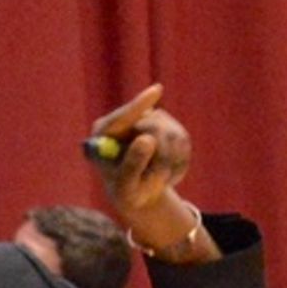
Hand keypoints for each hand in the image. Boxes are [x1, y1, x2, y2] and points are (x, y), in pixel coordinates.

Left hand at [90, 84, 189, 216]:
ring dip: (172, 161)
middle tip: (162, 176)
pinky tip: (170, 172)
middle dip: (162, 154)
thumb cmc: (126, 195)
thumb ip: (132, 165)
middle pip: (154, 125)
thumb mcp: (126, 189)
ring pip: (172, 132)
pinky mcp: (164, 125)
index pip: (123, 117)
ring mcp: (144, 120)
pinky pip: (183, 138)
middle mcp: (124, 122)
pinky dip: (181, 160)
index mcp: (103, 134)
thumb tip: (147, 139)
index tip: (158, 91)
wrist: (139, 196)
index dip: (140, 105)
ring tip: (161, 178)